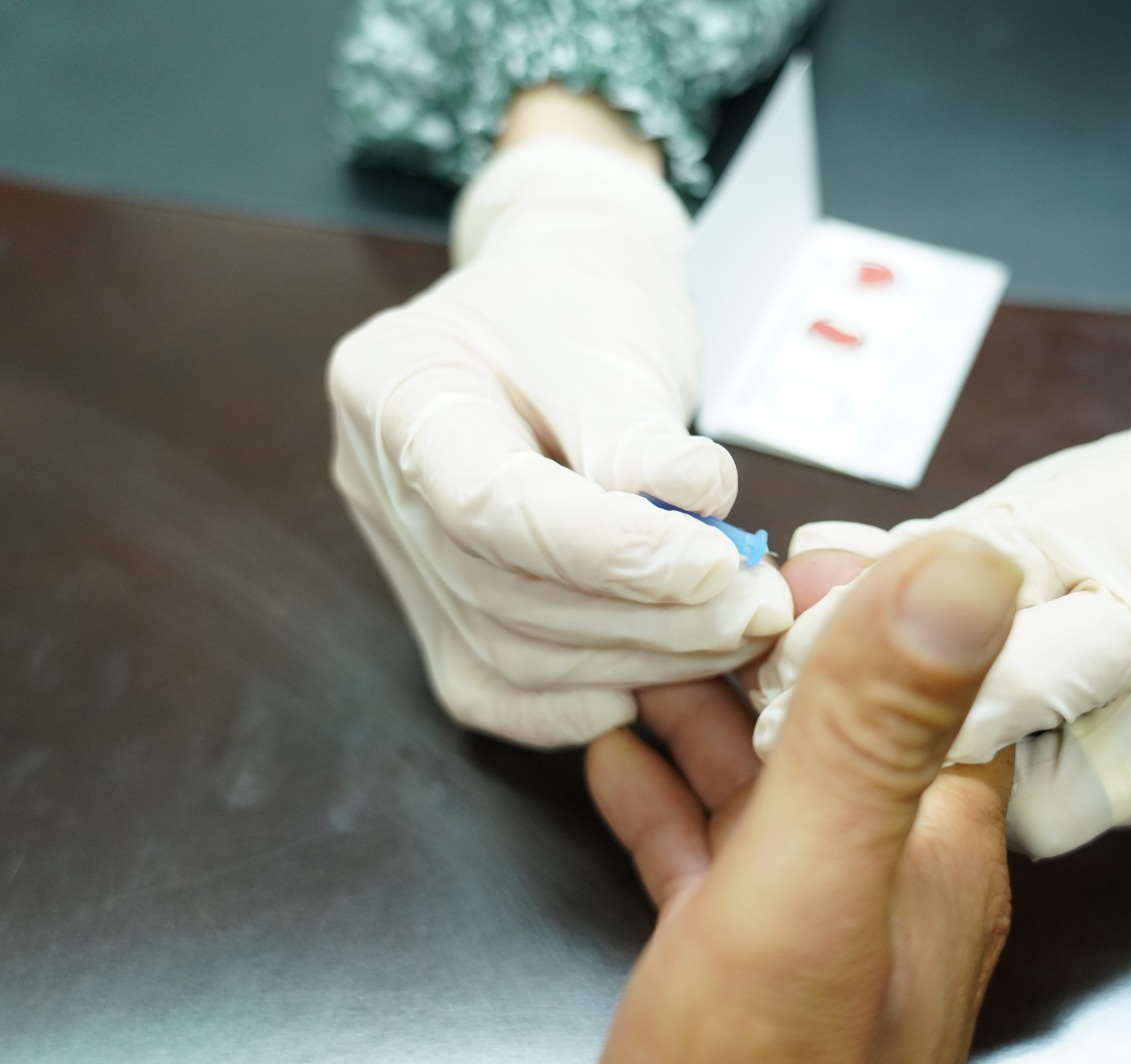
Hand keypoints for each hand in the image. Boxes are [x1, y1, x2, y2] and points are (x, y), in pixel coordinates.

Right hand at [328, 124, 791, 746]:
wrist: (561, 296)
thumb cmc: (585, 299)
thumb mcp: (617, 337)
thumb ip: (642, 438)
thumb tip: (692, 517)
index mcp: (396, 383)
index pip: (488, 502)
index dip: (607, 551)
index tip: (713, 562)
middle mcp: (377, 478)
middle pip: (500, 589)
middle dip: (642, 615)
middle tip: (754, 606)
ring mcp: (401, 551)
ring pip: (506, 651)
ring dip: (635, 657)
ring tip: (734, 627)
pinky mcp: (440, 604)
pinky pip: (494, 686)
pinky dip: (574, 700)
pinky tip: (651, 682)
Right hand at [590, 533, 1021, 1063]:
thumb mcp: (812, 882)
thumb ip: (879, 727)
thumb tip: (969, 566)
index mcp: (931, 846)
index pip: (939, 677)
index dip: (876, 600)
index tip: (795, 549)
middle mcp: (887, 879)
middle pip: (841, 719)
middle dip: (769, 644)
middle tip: (690, 586)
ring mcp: (813, 927)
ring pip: (769, 779)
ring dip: (712, 710)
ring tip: (644, 647)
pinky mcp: (744, 970)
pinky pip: (712, 855)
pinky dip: (666, 796)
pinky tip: (616, 760)